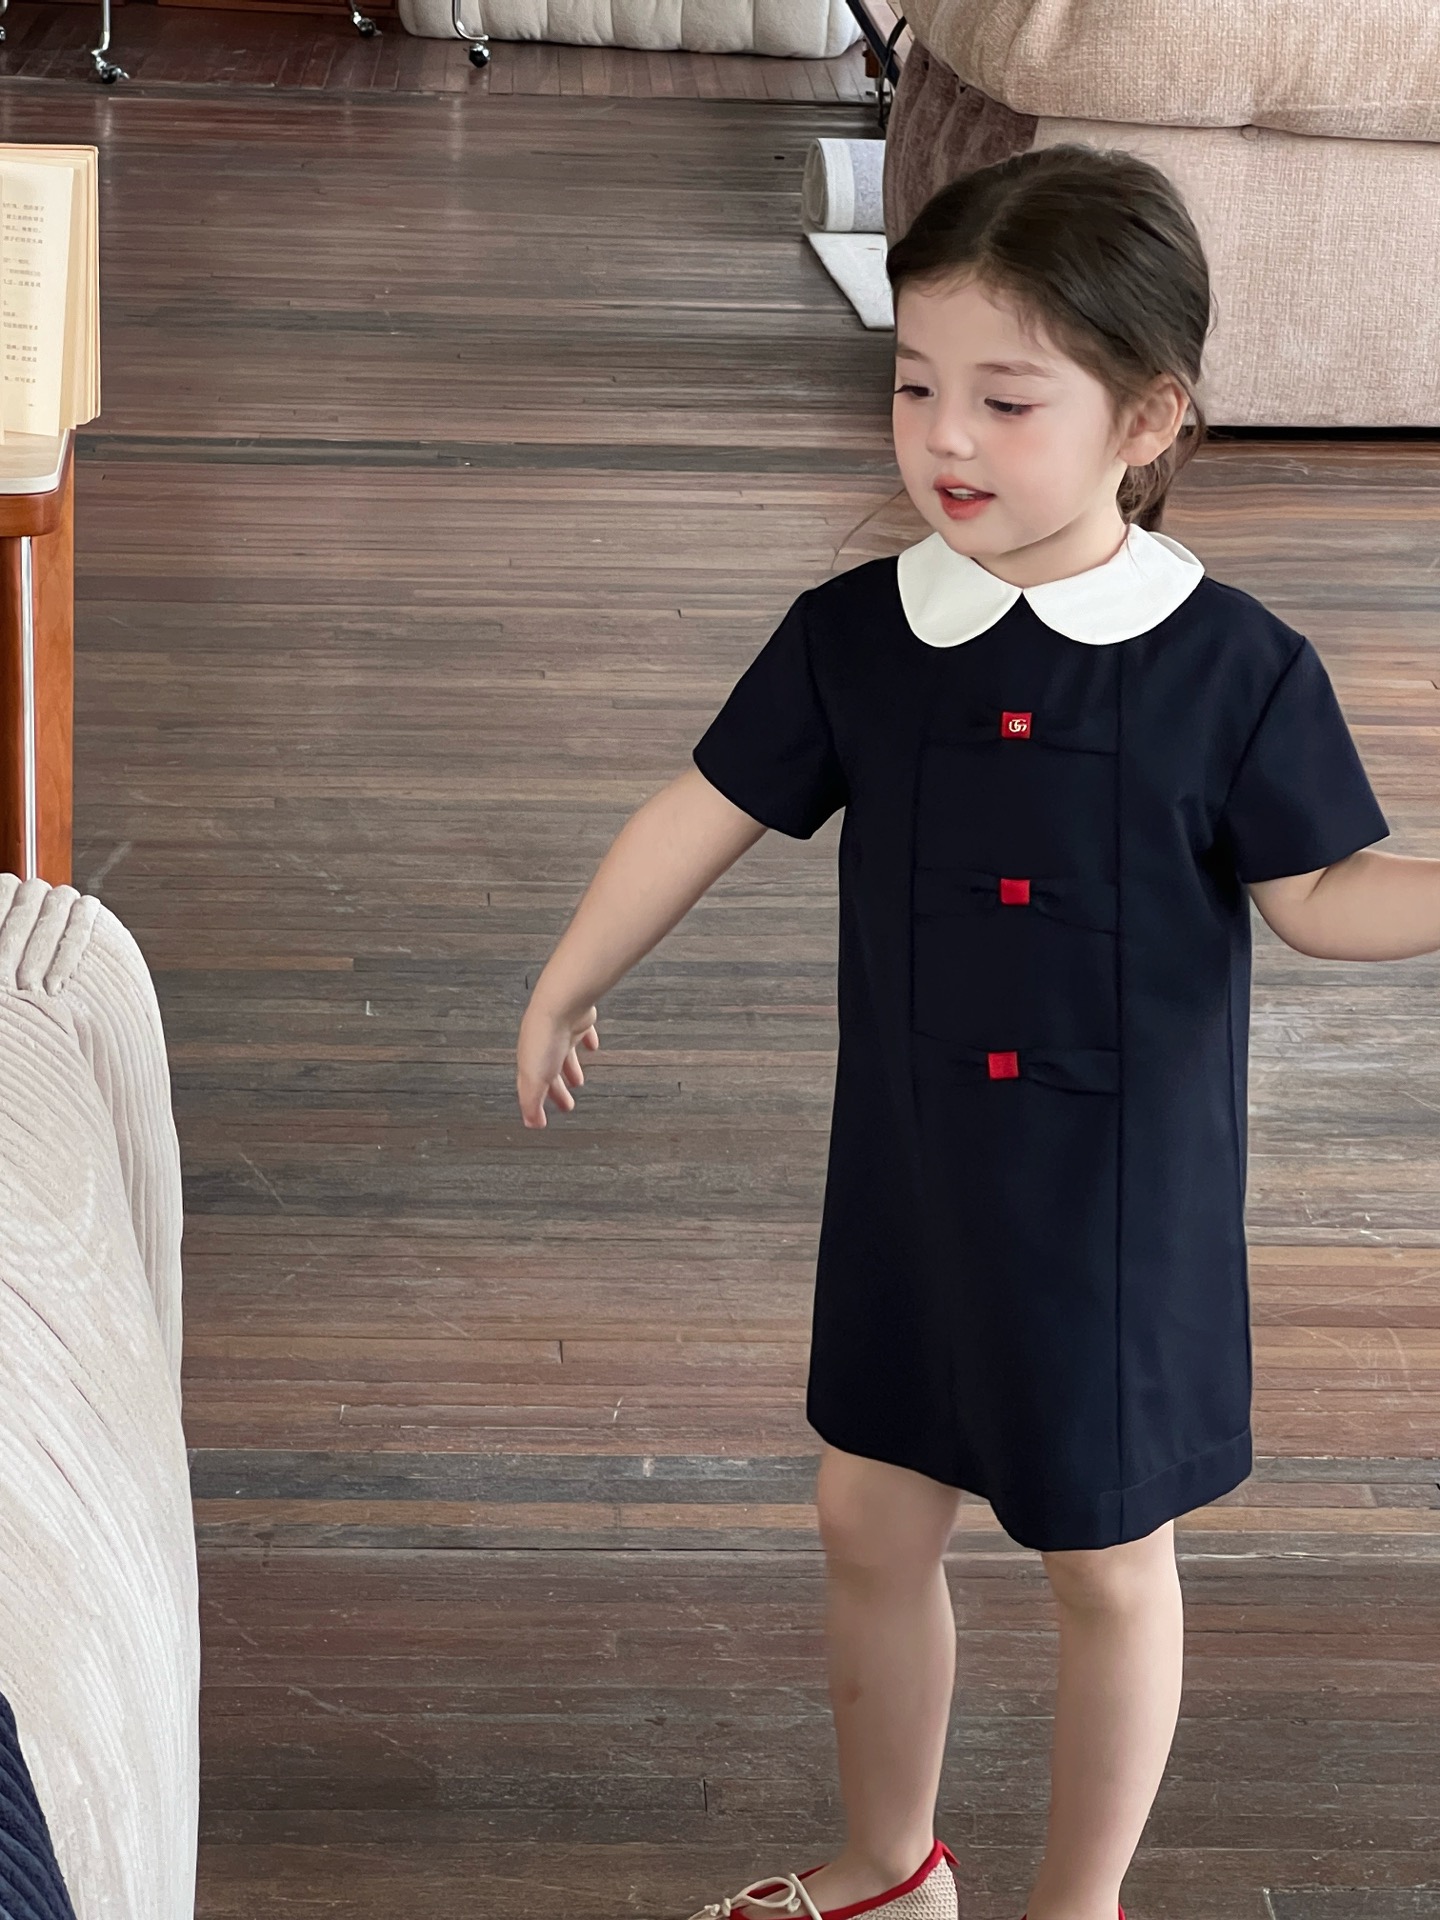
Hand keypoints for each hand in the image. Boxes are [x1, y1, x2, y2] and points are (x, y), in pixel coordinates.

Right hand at [517, 999, 600, 1127]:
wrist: (561, 1003)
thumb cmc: (544, 1037)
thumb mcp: (534, 1078)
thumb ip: (531, 1102)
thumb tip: (531, 1123)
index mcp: (530, 1061)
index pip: (530, 1088)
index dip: (535, 1104)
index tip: (540, 1119)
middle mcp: (543, 1047)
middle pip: (549, 1074)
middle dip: (557, 1092)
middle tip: (566, 1106)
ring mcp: (561, 1033)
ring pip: (565, 1056)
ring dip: (571, 1070)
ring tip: (578, 1082)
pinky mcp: (579, 1021)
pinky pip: (584, 1033)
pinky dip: (588, 1042)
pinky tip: (593, 1046)